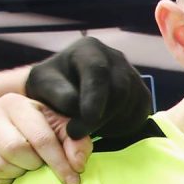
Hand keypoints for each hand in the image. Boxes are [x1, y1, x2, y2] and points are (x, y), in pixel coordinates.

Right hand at [0, 92, 90, 183]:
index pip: (39, 137)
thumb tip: (77, 165)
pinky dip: (2, 181)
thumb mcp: (63, 130)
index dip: (59, 163)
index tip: (72, 180)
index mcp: (15, 103)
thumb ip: (77, 143)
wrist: (12, 127)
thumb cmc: (42, 128)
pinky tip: (11, 172)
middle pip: (14, 150)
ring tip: (24, 167)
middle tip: (39, 165)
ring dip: (17, 173)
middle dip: (33, 164)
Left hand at [24, 36, 151, 141]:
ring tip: (88, 131)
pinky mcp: (142, 94)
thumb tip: (77, 106)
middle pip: (120, 89)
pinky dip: (123, 127)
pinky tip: (103, 129)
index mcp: (89, 49)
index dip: (95, 96)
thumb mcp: (42, 84)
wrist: (65, 90)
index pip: (98, 71)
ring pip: (132, 104)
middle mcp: (115, 58)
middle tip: (78, 134)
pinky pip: (140, 114)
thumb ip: (57, 92)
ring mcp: (132, 75)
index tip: (87, 118)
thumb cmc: (51, 86)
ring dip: (111, 123)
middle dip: (102, 116)